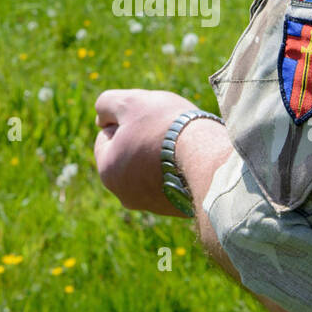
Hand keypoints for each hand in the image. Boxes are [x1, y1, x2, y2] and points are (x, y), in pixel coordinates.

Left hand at [94, 89, 196, 215]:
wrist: (210, 158)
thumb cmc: (166, 127)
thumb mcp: (130, 102)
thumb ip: (106, 104)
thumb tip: (102, 119)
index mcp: (108, 172)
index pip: (107, 137)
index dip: (126, 120)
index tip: (147, 118)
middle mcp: (126, 195)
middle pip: (128, 156)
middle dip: (143, 139)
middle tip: (166, 128)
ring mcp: (153, 205)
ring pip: (151, 170)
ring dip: (161, 154)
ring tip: (182, 143)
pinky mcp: (178, 209)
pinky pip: (173, 182)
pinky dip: (179, 169)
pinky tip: (193, 158)